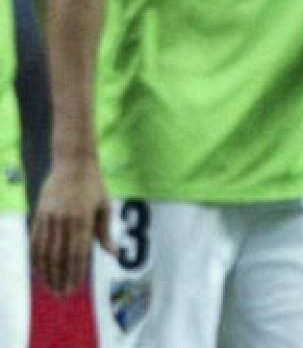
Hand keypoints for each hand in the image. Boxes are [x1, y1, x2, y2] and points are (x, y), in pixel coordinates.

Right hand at [29, 159, 112, 293]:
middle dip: (60, 278)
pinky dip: (36, 256)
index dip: (75, 273)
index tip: (74, 289)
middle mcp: (65, 221)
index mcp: (83, 220)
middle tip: (62, 295)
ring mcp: (50, 217)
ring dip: (47, 272)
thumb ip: (105, 232)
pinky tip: (38, 269)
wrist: (73, 162)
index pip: (78, 254)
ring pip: (45, 251)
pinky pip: (35, 239)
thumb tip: (112, 254)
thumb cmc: (94, 185)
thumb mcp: (104, 206)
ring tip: (51, 287)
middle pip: (60, 257)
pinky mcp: (40, 213)